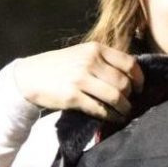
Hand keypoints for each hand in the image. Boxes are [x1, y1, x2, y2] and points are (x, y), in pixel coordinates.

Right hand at [11, 43, 142, 118]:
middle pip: (124, 83)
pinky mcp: (73, 96)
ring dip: (124, 108)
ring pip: (115, 97)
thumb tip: (130, 75)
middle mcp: (90, 61)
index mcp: (95, 48)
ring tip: (124, 112)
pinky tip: (114, 118)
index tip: (139, 88)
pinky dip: (111, 116)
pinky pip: (101, 109)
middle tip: (129, 103)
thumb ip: (104, 60)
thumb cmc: (59, 67)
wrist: (28, 77)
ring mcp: (81, 79)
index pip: (129, 63)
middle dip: (131, 97)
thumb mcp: (81, 54)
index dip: (139, 79)